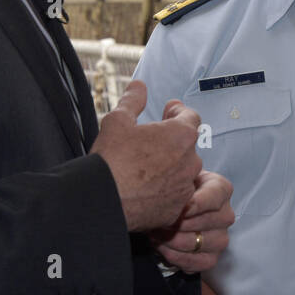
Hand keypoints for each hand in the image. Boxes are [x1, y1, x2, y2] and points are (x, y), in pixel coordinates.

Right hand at [90, 80, 202, 232]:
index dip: (178, 112)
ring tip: (147, 166)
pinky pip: (176, 194)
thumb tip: (139, 86)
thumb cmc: (112, 159)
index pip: (190, 117)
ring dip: (171, 165)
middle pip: (188, 145)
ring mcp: (185, 187)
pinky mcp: (177, 208)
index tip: (169, 112)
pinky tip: (146, 187)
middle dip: (173, 140)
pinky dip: (165, 188)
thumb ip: (133, 100)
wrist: (104, 200)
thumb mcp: (118, 120)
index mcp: (181, 135)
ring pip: (183, 171)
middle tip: (153, 140)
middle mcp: (190, 161)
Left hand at [151, 171, 233, 272]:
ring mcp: (221, 238)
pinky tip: (163, 248)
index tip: (177, 208)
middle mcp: (226, 215)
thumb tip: (174, 196)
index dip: (194, 204)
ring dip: (170, 241)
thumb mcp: (177, 176)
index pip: (213, 197)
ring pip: (196, 244)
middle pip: (202, 223)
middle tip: (154, 220)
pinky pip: (196, 263)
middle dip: (174, 223)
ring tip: (154, 234)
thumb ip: (178, 179)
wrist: (169, 206)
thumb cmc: (173, 188)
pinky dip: (175, 257)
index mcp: (221, 189)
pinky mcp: (213, 258)